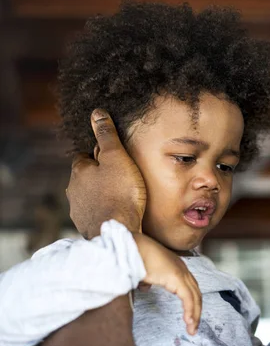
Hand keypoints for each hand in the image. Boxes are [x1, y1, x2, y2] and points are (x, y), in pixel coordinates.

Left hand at [66, 109, 146, 238]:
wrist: (118, 232)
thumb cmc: (120, 193)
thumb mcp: (116, 157)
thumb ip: (106, 136)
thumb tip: (96, 113)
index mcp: (78, 171)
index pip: (83, 157)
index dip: (98, 155)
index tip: (113, 158)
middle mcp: (73, 191)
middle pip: (85, 178)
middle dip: (99, 176)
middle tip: (119, 177)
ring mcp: (78, 211)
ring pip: (88, 197)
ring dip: (100, 195)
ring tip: (120, 196)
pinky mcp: (87, 227)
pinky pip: (95, 214)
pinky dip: (103, 211)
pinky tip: (116, 212)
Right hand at [133, 233, 201, 334]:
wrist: (132, 247)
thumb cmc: (134, 256)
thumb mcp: (143, 272)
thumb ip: (147, 281)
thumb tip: (145, 288)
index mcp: (176, 267)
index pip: (190, 288)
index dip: (192, 303)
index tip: (189, 317)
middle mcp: (182, 269)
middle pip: (196, 293)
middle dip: (196, 311)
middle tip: (193, 327)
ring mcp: (181, 272)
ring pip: (195, 297)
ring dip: (195, 314)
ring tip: (192, 329)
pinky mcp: (177, 278)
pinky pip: (188, 298)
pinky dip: (190, 310)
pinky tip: (188, 321)